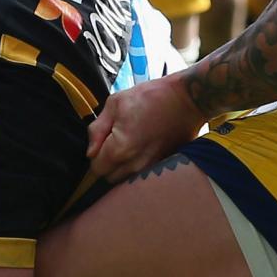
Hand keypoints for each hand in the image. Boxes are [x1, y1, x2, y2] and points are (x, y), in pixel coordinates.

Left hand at [85, 71, 204, 182]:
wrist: (186, 99)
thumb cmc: (150, 97)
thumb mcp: (115, 104)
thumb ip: (96, 130)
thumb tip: (90, 152)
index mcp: (119, 150)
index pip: (96, 169)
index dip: (96, 155)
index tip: (104, 141)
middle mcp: (135, 166)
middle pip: (110, 177)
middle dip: (108, 164)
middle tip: (116, 141)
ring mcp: (151, 169)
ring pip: (125, 179)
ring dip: (123, 167)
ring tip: (132, 144)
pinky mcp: (162, 166)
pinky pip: (142, 174)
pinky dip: (138, 166)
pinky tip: (144, 148)